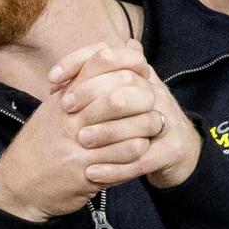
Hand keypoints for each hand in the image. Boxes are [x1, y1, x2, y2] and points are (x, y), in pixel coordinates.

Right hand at [0, 42, 161, 221]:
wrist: (17, 184)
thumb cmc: (41, 144)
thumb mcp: (55, 107)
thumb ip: (82, 81)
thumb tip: (114, 50)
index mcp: (64, 94)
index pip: (103, 60)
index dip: (130, 63)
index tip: (140, 74)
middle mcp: (70, 115)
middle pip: (121, 92)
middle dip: (144, 97)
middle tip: (152, 103)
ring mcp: (78, 143)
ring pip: (131, 126)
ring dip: (147, 126)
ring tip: (152, 128)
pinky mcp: (86, 171)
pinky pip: (126, 155)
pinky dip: (139, 150)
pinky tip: (139, 150)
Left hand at [51, 40, 200, 189]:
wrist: (175, 152)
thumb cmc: (136, 121)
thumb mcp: (114, 100)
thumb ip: (88, 88)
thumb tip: (55, 79)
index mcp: (138, 75)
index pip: (108, 54)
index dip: (78, 62)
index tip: (52, 79)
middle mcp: (155, 91)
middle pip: (126, 81)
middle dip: (91, 94)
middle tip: (65, 109)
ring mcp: (167, 119)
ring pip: (138, 120)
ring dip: (106, 131)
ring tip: (80, 141)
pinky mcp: (173, 149)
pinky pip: (143, 158)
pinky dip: (116, 168)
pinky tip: (92, 173)